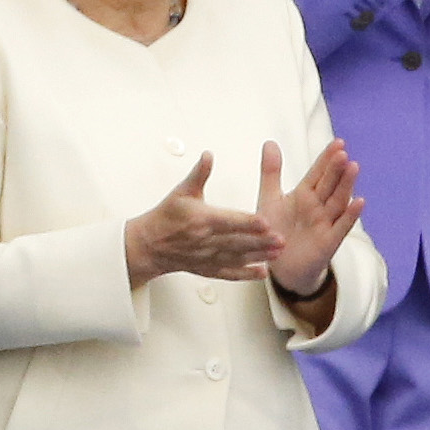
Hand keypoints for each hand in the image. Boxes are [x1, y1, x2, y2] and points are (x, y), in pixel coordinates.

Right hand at [124, 153, 283, 288]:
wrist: (148, 245)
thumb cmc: (165, 218)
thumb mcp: (182, 191)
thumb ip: (199, 173)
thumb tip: (208, 156)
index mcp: (201, 220)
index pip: (228, 220)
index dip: (247, 222)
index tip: (265, 221)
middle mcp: (205, 240)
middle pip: (237, 241)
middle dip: (260, 241)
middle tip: (281, 240)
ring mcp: (207, 257)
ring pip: (237, 257)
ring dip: (259, 256)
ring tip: (277, 253)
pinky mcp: (208, 269)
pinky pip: (229, 273)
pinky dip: (245, 274)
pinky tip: (261, 272)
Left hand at [260, 138, 364, 305]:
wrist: (281, 267)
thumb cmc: (276, 230)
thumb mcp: (270, 198)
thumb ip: (271, 171)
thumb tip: (271, 142)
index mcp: (305, 194)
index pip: (319, 172)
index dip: (327, 158)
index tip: (338, 143)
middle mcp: (318, 206)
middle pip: (330, 184)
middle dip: (336, 169)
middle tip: (343, 153)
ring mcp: (326, 223)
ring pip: (338, 200)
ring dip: (346, 185)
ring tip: (354, 167)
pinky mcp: (329, 241)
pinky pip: (341, 226)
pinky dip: (350, 215)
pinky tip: (359, 201)